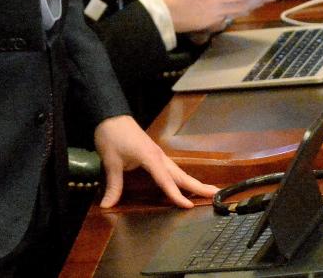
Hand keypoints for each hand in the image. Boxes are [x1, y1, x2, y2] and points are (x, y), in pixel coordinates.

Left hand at [94, 115, 217, 208]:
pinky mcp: (154, 153)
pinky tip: (184, 183)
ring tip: (208, 190)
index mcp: (150, 157)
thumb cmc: (112, 136)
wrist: (110, 115)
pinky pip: (171, 168)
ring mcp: (158, 154)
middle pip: (181, 174)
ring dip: (193, 181)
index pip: (166, 180)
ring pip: (178, 170)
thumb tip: (107, 206)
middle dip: (198, 185)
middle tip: (216, 194)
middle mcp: (158, 156)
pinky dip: (181, 177)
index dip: (176, 194)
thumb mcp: (111, 161)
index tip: (189, 206)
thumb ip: (113, 185)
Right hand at [155, 0, 275, 34]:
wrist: (159, 16)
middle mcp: (219, 10)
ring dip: (251, 6)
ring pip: (237, 12)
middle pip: (244, 5)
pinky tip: (241, 8)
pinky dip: (238, 11)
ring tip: (261, 1)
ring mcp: (214, 19)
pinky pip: (228, 16)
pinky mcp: (207, 24)